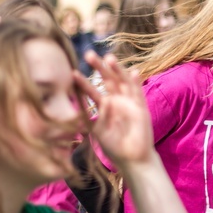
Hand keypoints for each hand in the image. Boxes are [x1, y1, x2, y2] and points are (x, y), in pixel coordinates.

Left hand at [74, 51, 153, 165]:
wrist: (132, 158)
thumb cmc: (114, 146)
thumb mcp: (98, 131)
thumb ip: (92, 118)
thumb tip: (92, 105)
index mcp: (105, 105)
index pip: (92, 90)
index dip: (83, 82)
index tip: (72, 72)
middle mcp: (117, 100)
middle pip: (108, 79)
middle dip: (99, 67)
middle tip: (89, 54)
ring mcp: (129, 103)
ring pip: (123, 82)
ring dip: (117, 70)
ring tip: (109, 58)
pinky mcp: (140, 108)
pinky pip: (138, 93)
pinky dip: (136, 83)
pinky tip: (134, 72)